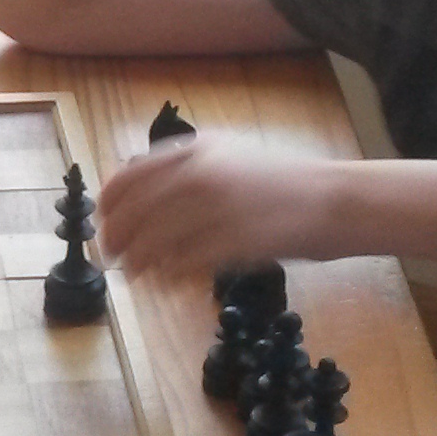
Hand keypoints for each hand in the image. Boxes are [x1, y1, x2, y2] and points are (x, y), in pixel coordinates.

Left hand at [97, 137, 339, 274]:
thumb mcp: (228, 154)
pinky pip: (183, 266)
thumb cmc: (281, 181)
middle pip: (133, 213)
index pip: (128, 177)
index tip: (102, 222)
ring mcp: (216, 209)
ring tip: (136, 276)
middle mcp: (199, 176)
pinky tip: (169, 285)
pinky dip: (169, 278)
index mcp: (194, 151)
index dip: (107, 205)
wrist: (334, 200)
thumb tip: (135, 184)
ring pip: (152, 243)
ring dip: (138, 263)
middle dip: (115, 239)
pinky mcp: (234, 243)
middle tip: (111, 257)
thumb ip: (184, 164)